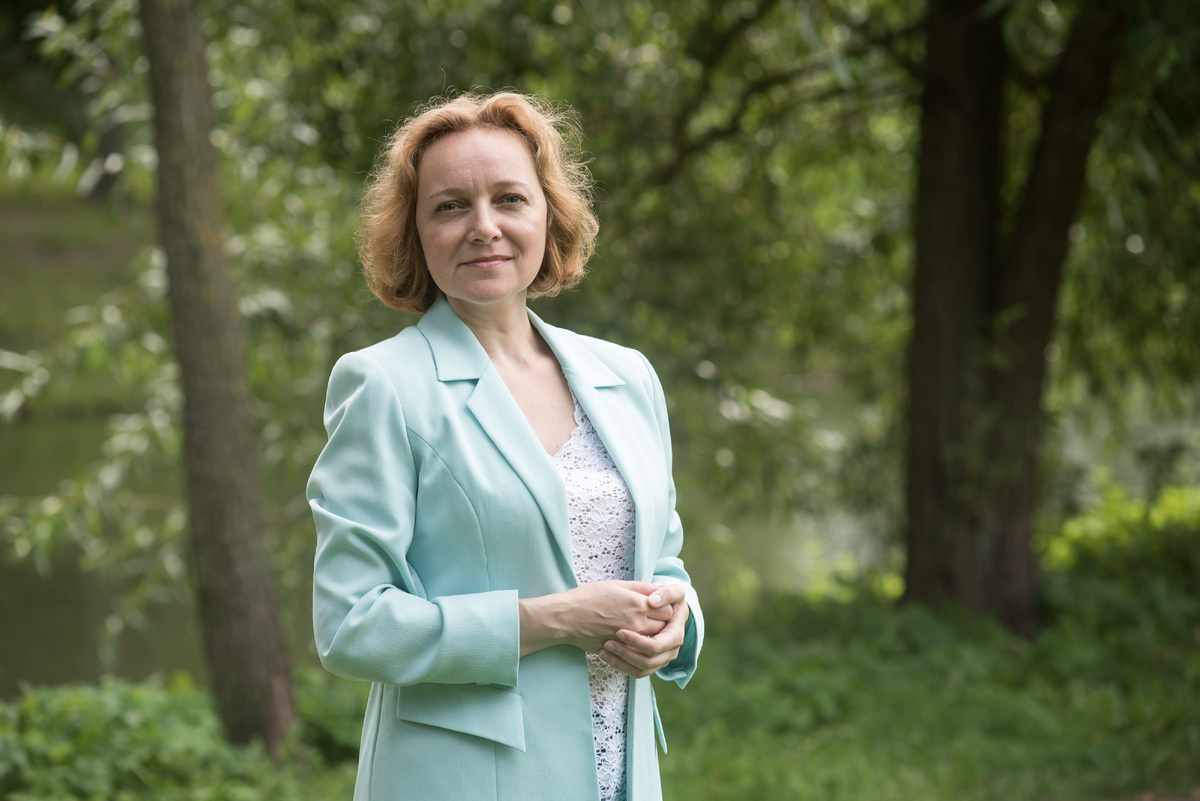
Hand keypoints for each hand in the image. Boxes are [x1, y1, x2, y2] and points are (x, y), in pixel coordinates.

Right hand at [519, 580, 673, 655]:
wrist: (566, 617)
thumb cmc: (590, 597)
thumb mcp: (617, 585)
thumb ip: (642, 588)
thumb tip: (662, 588)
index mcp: (638, 604)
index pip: (668, 611)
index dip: (665, 609)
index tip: (659, 607)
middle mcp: (636, 622)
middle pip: (663, 628)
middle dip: (662, 624)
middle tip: (653, 618)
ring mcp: (627, 639)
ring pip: (652, 642)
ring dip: (651, 636)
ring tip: (642, 629)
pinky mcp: (618, 649)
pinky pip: (637, 652)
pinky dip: (638, 647)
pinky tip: (631, 640)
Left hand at [598, 583, 689, 677]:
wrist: (667, 610)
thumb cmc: (668, 600)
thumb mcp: (673, 592)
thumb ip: (667, 593)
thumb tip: (653, 602)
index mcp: (676, 635)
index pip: (657, 645)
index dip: (638, 641)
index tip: (619, 631)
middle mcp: (671, 651)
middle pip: (649, 661)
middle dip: (626, 653)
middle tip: (608, 642)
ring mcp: (662, 659)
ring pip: (642, 669)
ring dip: (621, 661)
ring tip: (604, 649)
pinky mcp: (652, 663)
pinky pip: (636, 672)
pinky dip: (620, 666)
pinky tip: (606, 655)